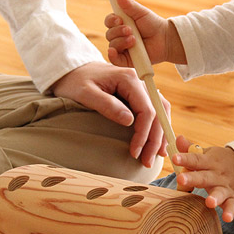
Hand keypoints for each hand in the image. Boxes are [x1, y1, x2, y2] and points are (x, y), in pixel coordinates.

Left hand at [51, 62, 166, 167]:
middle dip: (154, 139)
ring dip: (161, 133)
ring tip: (158, 155)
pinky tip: (158, 141)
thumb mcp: (85, 93)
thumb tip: (129, 121)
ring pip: (161, 110)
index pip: (146, 110)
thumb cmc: (75, 82)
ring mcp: (141, 86)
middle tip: (147, 161)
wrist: (72, 71)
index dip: (143, 134)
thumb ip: (107, 105)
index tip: (134, 152)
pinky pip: (156, 109)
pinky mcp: (138, 93)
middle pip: (158, 112)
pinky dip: (159, 125)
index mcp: (129, 79)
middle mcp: (140, 81)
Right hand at [104, 0, 183, 66]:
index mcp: (121, 24)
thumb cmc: (153, 24)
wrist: (165, 39)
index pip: (109, 22)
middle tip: (131, 30)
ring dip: (121, 42)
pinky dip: (112, 56)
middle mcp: (120, 36)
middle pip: (109, 34)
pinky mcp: (126, 60)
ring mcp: (123, 48)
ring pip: (113, 45)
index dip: (111, 21)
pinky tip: (114, 51)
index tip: (119, 19)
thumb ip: (128, 4)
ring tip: (134, 40)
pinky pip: (114, 60)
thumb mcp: (141, 12)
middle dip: (118, 32)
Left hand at [172, 136, 233, 221]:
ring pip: (220, 192)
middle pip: (204, 176)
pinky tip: (227, 218)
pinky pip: (232, 205)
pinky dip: (230, 211)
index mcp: (209, 161)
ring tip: (209, 202)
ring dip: (215, 197)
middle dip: (193, 178)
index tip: (174, 158)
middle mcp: (217, 174)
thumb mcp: (206, 154)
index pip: (195, 159)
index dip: (185, 158)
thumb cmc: (218, 162)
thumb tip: (178, 138)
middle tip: (181, 179)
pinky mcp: (233, 198)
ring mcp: (226, 186)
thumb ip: (191, 149)